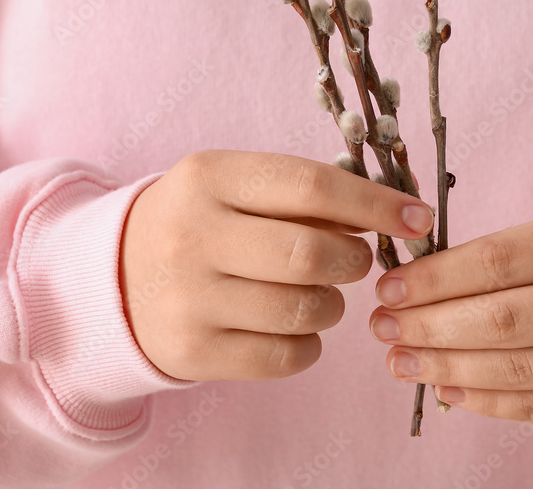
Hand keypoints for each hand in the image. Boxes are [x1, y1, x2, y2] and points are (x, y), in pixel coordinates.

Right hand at [119, 150, 434, 381]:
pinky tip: (293, 324)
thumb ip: (307, 193)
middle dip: (355, 259)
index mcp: (209, 177)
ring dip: (334, 303)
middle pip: (312, 253)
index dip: (376, 204)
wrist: (115, 280)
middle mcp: (193, 235)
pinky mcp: (194, 351)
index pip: (312, 186)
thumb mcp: (236, 187)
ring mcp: (189, 298)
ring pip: (306, 308)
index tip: (417, 218)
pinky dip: (310, 342)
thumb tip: (397, 211)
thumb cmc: (202, 223)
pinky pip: (288, 356)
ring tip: (318, 292)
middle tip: (355, 259)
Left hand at [368, 208, 532, 431]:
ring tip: (400, 359)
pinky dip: (482, 400)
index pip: (501, 259)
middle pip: (505, 319)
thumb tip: (414, 287)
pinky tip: (444, 386)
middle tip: (382, 327)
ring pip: (516, 369)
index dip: (436, 278)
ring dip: (445, 366)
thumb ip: (502, 256)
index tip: (390, 287)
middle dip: (430, 326)